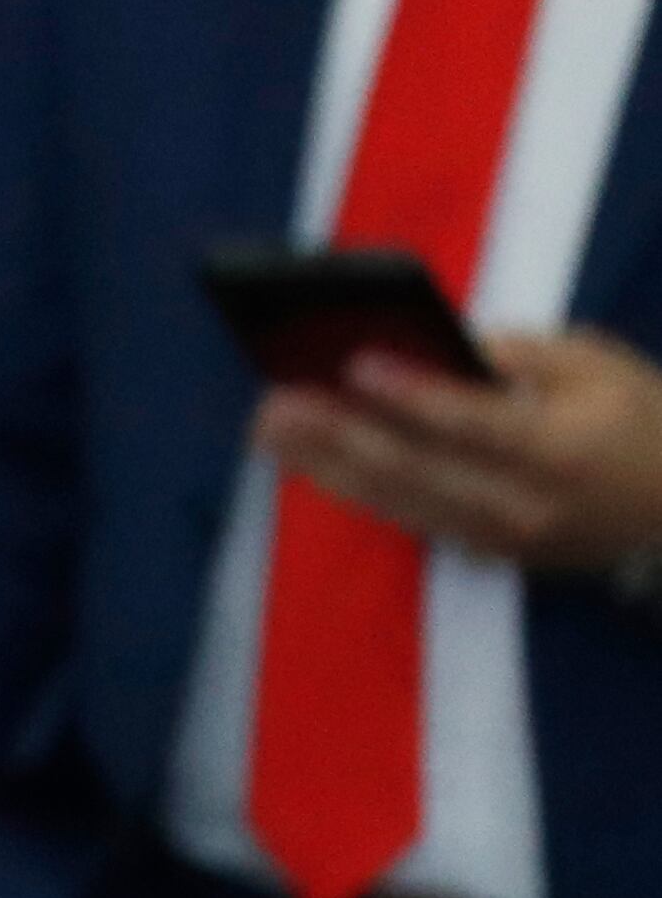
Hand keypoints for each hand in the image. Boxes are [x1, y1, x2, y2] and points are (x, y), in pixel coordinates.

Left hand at [257, 329, 661, 574]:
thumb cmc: (640, 417)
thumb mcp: (598, 364)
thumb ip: (520, 354)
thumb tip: (438, 344)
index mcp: (561, 450)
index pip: (471, 422)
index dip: (409, 394)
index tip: (353, 364)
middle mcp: (523, 505)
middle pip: (416, 469)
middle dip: (338, 434)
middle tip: (276, 402)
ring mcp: (500, 538)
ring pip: (398, 501)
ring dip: (327, 464)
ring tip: (271, 429)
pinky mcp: (484, 553)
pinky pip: (410, 517)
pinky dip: (358, 487)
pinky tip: (313, 461)